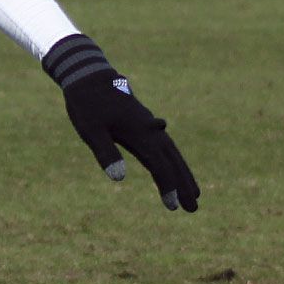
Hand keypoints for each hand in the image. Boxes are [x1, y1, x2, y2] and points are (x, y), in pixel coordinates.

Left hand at [42, 34, 198, 212]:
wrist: (89, 75)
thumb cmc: (87, 104)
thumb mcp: (90, 130)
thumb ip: (105, 153)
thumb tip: (119, 178)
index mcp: (139, 134)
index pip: (159, 166)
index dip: (168, 187)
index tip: (174, 207)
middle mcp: (150, 129)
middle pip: (173, 161)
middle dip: (184, 185)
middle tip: (194, 208)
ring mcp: (149, 125)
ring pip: (173, 153)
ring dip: (184, 173)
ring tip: (196, 194)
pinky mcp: (144, 123)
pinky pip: (165, 145)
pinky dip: (173, 159)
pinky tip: (175, 167)